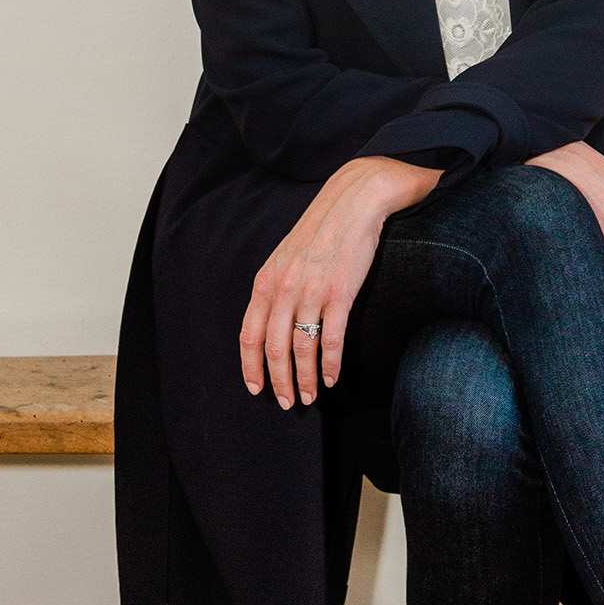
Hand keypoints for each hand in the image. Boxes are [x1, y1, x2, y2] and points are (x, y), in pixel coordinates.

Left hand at [239, 155, 439, 409]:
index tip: (255, 388)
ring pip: (302, 349)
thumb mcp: (286, 256)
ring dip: (306, 379)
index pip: (250, 334)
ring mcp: (312, 291)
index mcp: (267, 280)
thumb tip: (270, 321)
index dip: (251, 366)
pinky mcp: (340, 293)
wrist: (353, 201)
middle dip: (279, 382)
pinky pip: (332, 340)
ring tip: (310, 397)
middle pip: (274, 348)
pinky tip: (332, 379)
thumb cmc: (321, 229)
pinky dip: (331, 365)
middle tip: (287, 402)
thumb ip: (276, 287)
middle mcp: (284, 288)